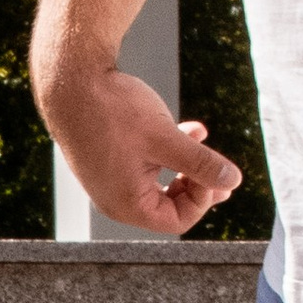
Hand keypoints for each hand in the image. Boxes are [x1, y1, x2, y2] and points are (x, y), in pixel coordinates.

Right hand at [47, 61, 240, 236]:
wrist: (70, 82)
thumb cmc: (112, 112)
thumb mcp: (165, 138)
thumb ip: (200, 163)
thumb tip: (232, 180)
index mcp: (127, 204)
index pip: (177, 219)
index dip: (203, 198)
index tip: (215, 171)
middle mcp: (115, 199)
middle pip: (168, 206)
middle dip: (197, 185)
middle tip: (220, 170)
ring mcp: (109, 180)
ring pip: (158, 183)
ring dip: (184, 165)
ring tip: (202, 141)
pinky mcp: (107, 160)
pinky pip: (143, 166)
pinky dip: (166, 152)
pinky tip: (184, 128)